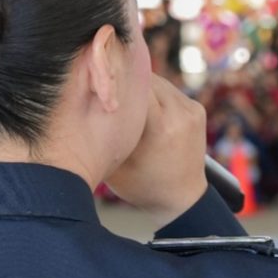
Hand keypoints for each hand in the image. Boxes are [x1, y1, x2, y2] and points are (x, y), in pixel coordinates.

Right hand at [107, 75, 208, 226]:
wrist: (182, 199)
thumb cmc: (142, 185)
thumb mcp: (115, 165)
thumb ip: (103, 135)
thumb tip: (81, 105)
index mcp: (161, 128)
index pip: (135, 85)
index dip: (114, 80)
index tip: (97, 82)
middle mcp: (180, 115)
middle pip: (147, 79)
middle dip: (125, 80)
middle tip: (105, 85)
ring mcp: (192, 110)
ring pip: (158, 81)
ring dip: (139, 85)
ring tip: (121, 94)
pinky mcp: (197, 109)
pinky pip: (169, 90)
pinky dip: (154, 94)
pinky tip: (140, 104)